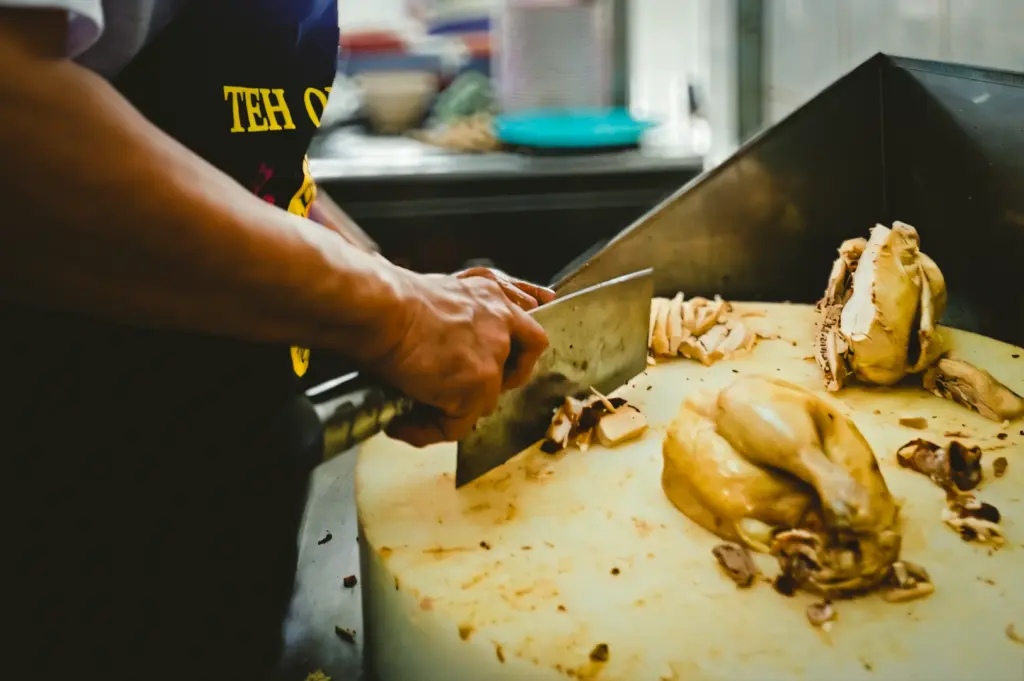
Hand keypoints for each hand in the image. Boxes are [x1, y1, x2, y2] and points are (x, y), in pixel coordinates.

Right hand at [370, 272, 548, 447]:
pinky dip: (427, 431)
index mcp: (492, 298)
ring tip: (415, 414)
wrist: (384, 307)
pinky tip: (400, 426)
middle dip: (489, 388)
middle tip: (456, 396)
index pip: (526, 334)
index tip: (502, 369)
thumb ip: (454, 316)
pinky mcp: (477, 386)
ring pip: (484, 403)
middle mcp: (501, 327)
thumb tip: (437, 344)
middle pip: (514, 372)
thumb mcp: (438, 291)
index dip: (516, 357)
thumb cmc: (392, 296)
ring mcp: (492, 360)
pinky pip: (455, 425)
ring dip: (454, 412)